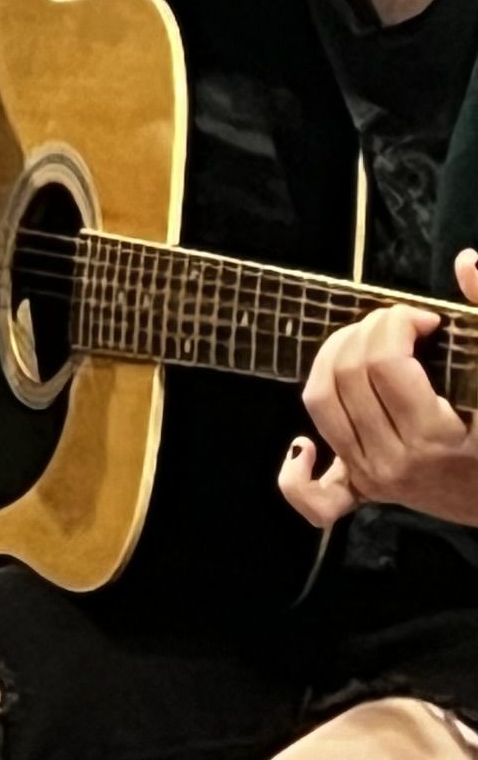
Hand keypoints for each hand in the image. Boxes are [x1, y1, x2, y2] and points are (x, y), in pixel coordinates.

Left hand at [286, 253, 477, 531]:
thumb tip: (467, 261)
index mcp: (433, 438)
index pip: (383, 362)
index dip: (396, 323)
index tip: (425, 318)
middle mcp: (395, 462)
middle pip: (346, 375)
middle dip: (366, 331)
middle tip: (398, 323)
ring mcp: (378, 479)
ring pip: (320, 404)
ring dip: (332, 361)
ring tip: (366, 344)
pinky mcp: (371, 492)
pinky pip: (319, 497)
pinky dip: (299, 474)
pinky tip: (303, 445)